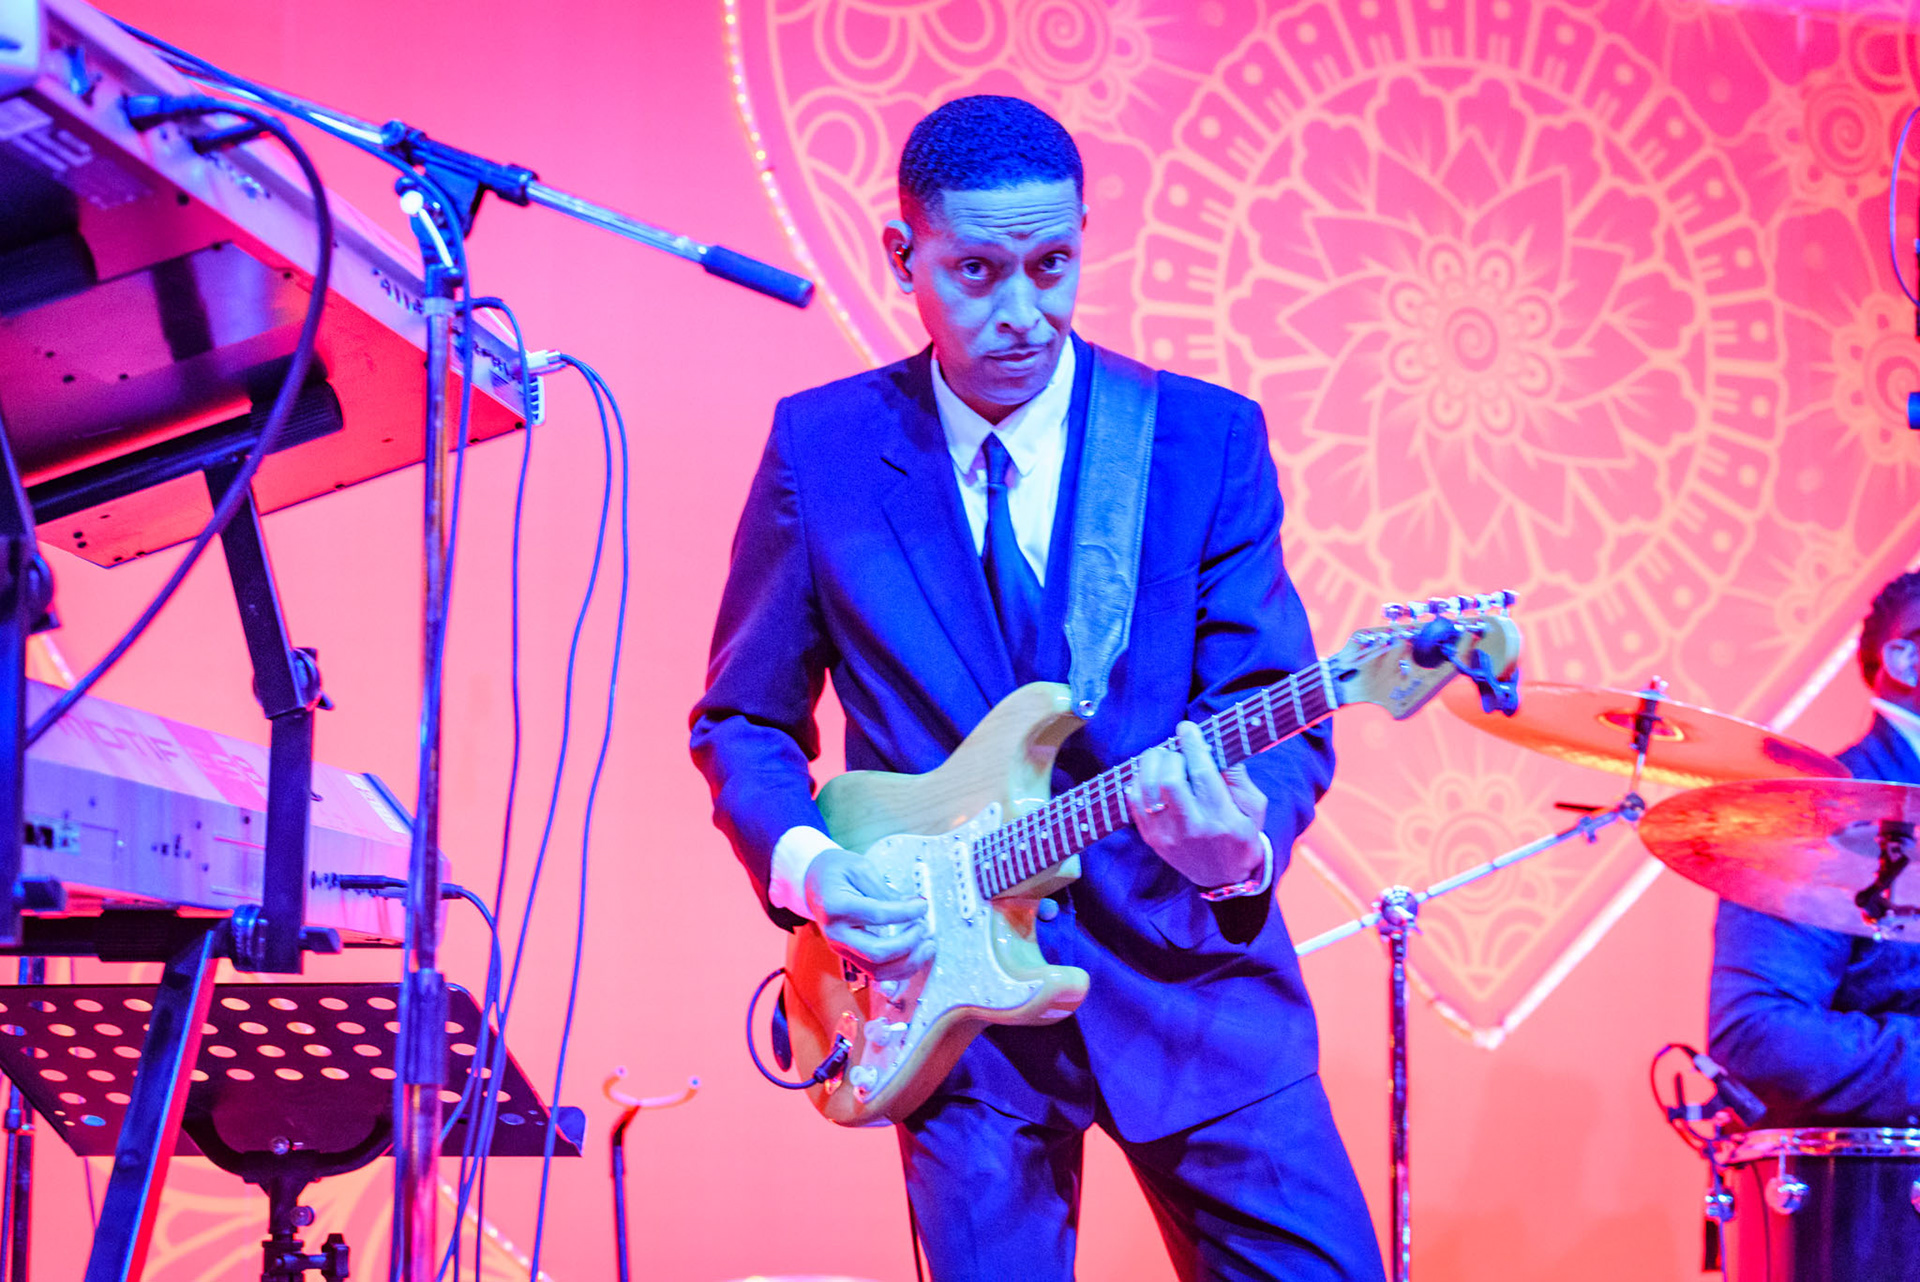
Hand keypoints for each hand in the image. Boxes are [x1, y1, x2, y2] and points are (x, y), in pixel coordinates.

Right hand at [804, 846, 933, 982]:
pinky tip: (916, 956)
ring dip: (908, 964)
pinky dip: (899, 970)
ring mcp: (841, 949)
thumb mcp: (860, 868)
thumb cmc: (836, 871)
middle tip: (924, 927)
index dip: (906, 912)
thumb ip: (885, 890)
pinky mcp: (849, 957)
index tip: (923, 905)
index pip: (877, 915)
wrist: (813, 883)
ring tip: (928, 946)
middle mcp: (836, 934)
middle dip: (908, 943)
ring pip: (877, 971)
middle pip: (876, 953)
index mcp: (835, 907)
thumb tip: (913, 907)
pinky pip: (876, 973)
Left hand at [1126, 721, 1268, 888]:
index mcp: (1221, 818)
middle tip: (1175, 749)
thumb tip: (1216, 746)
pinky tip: (1150, 776)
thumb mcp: (1254, 808)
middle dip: (1169, 755)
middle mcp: (1192, 828)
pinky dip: (1138, 782)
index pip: (1201, 773)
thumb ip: (1238, 778)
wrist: (1224, 877)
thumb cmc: (1242, 835)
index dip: (1191, 745)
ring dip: (1150, 764)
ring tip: (1161, 757)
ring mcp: (1167, 836)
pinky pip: (1134, 803)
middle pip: (1168, 780)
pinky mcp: (1151, 839)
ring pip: (1146, 789)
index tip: (1186, 727)